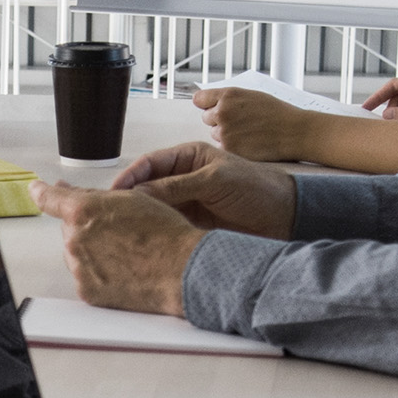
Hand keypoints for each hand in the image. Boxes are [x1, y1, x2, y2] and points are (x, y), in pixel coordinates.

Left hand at [38, 180, 205, 315]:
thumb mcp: (131, 198)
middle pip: (71, 228)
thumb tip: (67, 190)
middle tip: (120, 232)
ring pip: (78, 254)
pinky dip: (100, 274)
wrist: (182, 269)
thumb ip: (93, 195)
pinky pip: (86, 277)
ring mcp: (79, 268)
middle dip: (88, 227)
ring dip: (94, 251)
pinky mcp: (87, 292)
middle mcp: (75, 240)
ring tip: (128, 253)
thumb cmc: (164, 233)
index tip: (37, 189)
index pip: (49, 198)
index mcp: (83, 211)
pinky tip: (125, 270)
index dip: (42, 192)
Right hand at [106, 141, 296, 239]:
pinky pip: (169, 226)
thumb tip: (141, 193)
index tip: (114, 192)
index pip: (151, 164)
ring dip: (142, 217)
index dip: (130, 176)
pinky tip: (146, 239)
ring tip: (123, 229)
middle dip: (130, 198)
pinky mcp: (195, 225)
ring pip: (156, 209)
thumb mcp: (215, 180)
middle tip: (111, 213)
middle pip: (148, 187)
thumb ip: (178, 186)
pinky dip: (157, 231)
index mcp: (190, 158)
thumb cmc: (258, 187)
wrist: (286, 216)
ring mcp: (190, 203)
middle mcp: (186, 179)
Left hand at [197, 89, 323, 162]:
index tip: (210, 107)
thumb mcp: (253, 96)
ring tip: (249, 134)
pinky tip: (249, 144)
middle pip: (207, 118)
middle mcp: (222, 112)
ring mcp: (225, 133)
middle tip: (240, 123)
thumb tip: (209, 102)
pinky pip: (223, 149)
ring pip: (215, 134)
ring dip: (226, 135)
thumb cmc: (278, 113)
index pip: (200, 99)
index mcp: (228, 95)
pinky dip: (233, 148)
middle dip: (219, 121)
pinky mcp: (230, 150)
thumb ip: (230, 99)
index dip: (207, 104)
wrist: (295, 132)